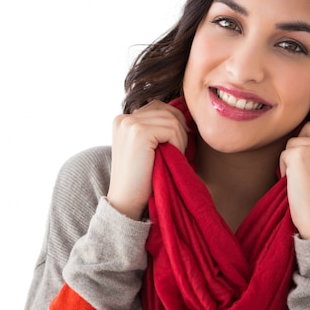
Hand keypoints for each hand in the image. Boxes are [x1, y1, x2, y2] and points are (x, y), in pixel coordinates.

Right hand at [107, 100, 188, 219]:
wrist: (126, 202)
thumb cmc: (141, 178)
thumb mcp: (146, 147)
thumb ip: (156, 128)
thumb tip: (185, 112)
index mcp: (123, 119)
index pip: (159, 107)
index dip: (174, 123)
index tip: (178, 144)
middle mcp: (124, 118)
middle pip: (167, 110)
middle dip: (180, 130)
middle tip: (180, 151)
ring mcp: (130, 124)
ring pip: (172, 119)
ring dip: (181, 139)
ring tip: (174, 157)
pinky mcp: (139, 132)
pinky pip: (172, 129)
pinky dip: (178, 145)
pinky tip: (171, 158)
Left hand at [279, 122, 309, 239]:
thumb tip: (302, 134)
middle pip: (306, 129)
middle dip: (301, 148)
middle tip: (307, 174)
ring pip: (293, 142)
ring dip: (292, 160)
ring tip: (304, 182)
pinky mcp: (300, 153)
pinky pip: (283, 154)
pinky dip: (284, 170)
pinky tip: (297, 185)